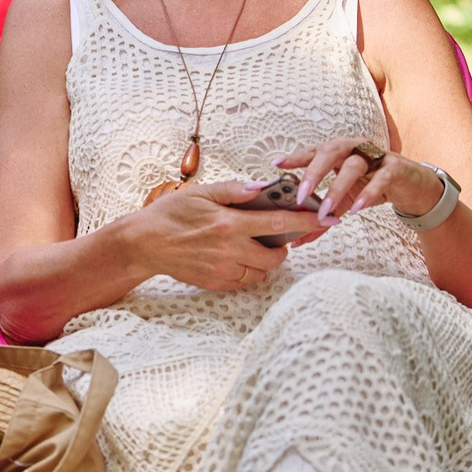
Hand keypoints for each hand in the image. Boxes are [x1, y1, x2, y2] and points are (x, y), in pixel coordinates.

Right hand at [123, 179, 317, 291]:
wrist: (143, 243)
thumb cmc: (170, 213)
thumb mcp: (200, 192)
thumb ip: (235, 190)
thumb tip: (263, 187)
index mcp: (229, 224)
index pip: (279, 224)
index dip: (307, 221)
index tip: (327, 219)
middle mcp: (230, 250)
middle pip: (276, 256)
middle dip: (283, 247)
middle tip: (275, 237)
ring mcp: (222, 270)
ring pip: (262, 272)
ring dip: (265, 262)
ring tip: (253, 247)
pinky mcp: (215, 283)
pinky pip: (244, 282)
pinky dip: (248, 271)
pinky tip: (237, 258)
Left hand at [272, 140, 445, 230]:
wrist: (411, 187)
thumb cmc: (372, 186)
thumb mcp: (344, 201)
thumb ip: (323, 217)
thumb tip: (298, 239)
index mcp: (338, 152)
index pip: (313, 151)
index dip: (295, 157)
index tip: (276, 165)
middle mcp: (355, 148)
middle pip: (330, 151)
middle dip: (313, 172)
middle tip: (300, 195)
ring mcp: (376, 156)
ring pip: (353, 166)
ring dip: (337, 189)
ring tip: (326, 210)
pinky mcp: (396, 168)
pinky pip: (381, 178)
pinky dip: (368, 194)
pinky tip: (356, 209)